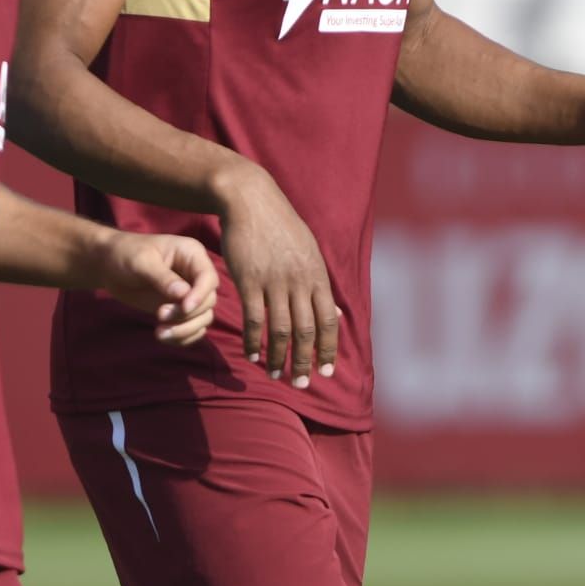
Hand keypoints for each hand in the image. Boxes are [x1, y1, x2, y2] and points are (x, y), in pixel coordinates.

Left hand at [95, 232, 220, 346]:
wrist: (109, 266)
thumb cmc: (126, 254)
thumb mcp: (141, 262)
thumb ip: (162, 277)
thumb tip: (183, 295)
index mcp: (192, 255)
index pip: (208, 278)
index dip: (200, 295)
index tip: (184, 308)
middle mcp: (195, 275)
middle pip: (208, 301)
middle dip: (187, 314)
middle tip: (160, 315)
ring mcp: (188, 294)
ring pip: (203, 317)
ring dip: (185, 329)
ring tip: (160, 333)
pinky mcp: (179, 310)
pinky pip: (192, 328)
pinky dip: (183, 337)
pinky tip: (163, 337)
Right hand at [216, 165, 339, 387]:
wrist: (252, 202)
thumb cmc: (281, 228)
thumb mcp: (309, 252)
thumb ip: (320, 285)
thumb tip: (336, 313)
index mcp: (318, 275)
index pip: (329, 320)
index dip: (328, 348)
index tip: (326, 371)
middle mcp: (300, 281)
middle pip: (306, 331)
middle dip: (304, 361)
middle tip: (300, 384)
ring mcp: (274, 281)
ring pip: (280, 330)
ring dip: (279, 357)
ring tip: (276, 375)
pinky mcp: (248, 280)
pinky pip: (253, 318)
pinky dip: (254, 340)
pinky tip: (253, 355)